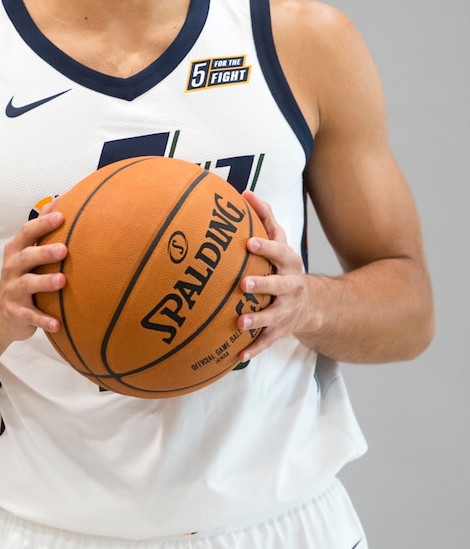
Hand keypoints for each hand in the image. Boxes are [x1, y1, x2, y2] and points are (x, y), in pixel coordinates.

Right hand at [0, 209, 67, 344]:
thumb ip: (42, 228)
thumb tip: (62, 198)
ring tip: (62, 281)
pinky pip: (30, 316)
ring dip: (45, 282)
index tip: (61, 215)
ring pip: (28, 284)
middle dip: (44, 252)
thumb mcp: (26, 251)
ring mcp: (13, 291)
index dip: (43, 224)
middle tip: (64, 250)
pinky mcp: (17, 313)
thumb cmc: (20, 275)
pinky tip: (57, 324)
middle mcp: (13, 268)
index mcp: (17, 251)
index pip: (27, 232)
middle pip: (27, 257)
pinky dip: (43, 320)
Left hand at [236, 191, 309, 359]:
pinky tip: (238, 356)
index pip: (279, 252)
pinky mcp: (280, 330)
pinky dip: (253, 349)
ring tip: (239, 322)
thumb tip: (245, 192)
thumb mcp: (281, 242)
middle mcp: (291, 287)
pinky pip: (267, 341)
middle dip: (263, 285)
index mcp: (289, 263)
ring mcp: (287, 310)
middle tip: (243, 284)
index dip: (266, 247)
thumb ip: (265, 218)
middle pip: (279, 285)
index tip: (250, 242)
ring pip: (273, 316)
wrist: (310, 304)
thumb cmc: (283, 266)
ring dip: (257, 320)